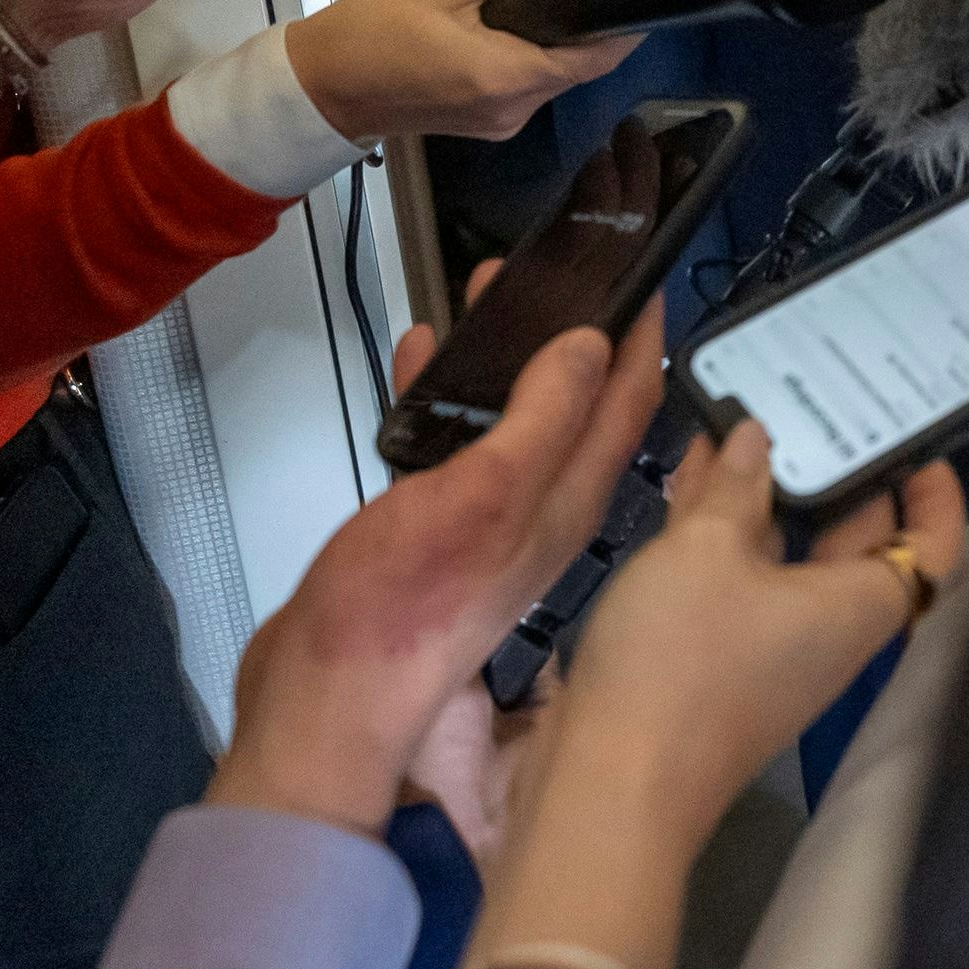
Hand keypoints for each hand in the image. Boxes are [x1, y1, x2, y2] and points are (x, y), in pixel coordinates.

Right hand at [214, 297, 665, 835]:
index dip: (643, 335)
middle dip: (577, 334)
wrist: (321, 702)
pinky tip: (421, 359)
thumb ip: (542, 421)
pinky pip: (453, 445)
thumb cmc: (405, 607)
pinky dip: (443, 396)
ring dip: (508, 358)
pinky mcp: (432, 533)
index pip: (630, 403)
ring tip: (492, 292)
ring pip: (512, 420)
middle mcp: (541, 512)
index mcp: (571, 502)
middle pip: (577, 405)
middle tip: (567, 266)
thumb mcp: (488, 497)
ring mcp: (485, 524)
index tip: (647, 269)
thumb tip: (594, 347)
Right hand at [279, 0, 638, 142]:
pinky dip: (533, 57)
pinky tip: (514, 26)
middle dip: (586, 24)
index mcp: (507, 77)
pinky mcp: (490, 126)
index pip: (596, 58)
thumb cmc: (375, 28)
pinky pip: (530, 87)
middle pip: (578, 67)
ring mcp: (503, 124)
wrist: (323, 86)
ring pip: (555, 78)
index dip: (622, 23)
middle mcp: (515, 111)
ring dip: (557, 40)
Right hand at [540, 423, 965, 842]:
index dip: (934, 491)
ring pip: (787, 556)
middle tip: (819, 396)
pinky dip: (721, 528)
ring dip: (766, 492)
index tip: (915, 436)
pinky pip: (738, 579)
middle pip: (856, 541)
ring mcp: (771, 649)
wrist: (610, 786)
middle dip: (836, 470)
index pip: (931, 546)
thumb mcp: (706, 550)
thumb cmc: (681, 658)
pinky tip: (688, 471)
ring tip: (742, 414)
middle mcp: (828, 629)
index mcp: (858, 606)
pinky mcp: (718, 662)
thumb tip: (756, 438)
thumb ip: (733, 487)